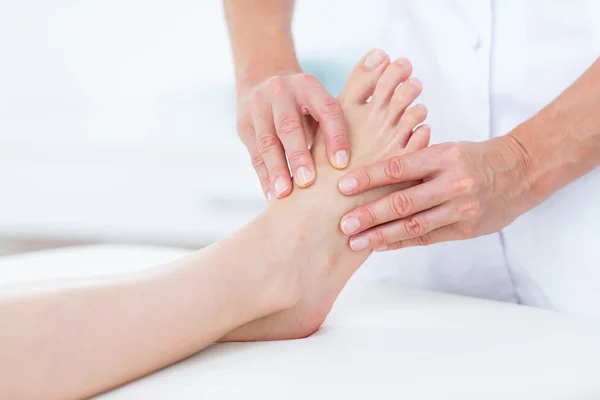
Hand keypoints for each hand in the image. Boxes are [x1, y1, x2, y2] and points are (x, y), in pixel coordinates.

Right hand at [237, 72, 350, 200]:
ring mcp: (258, 107)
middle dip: (298, 155)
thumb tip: (377, 147)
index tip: (342, 165)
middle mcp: (281, 92)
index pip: (326, 110)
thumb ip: (346, 119)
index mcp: (309, 86)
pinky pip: (254, 155)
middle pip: (289, 126)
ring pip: (267, 142)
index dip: (335, 137)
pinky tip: (273, 196)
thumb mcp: (323, 101)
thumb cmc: (307, 104)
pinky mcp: (243, 125)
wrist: (263, 81)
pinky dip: (264, 177)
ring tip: (284, 195)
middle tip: (308, 182)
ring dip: (276, 170)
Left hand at [337, 136, 535, 250]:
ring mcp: (460, 209)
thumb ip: (415, 164)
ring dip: (381, 235)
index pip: (399, 167)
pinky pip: (427, 237)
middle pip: (403, 201)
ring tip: (355, 241)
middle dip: (370, 214)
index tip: (343, 186)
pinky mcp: (465, 229)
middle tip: (343, 223)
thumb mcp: (446, 151)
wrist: (520, 172)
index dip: (369, 178)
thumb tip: (372, 177)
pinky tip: (380, 245)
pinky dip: (401, 241)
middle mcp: (453, 183)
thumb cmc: (474, 158)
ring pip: (414, 225)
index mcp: (444, 157)